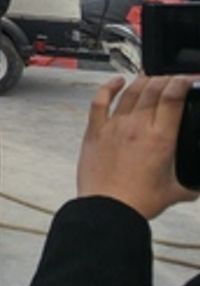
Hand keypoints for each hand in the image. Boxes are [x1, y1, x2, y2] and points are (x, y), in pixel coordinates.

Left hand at [78, 75, 199, 219]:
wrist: (108, 207)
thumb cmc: (138, 200)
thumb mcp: (177, 191)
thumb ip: (193, 183)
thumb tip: (199, 183)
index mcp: (161, 138)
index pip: (173, 98)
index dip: (182, 83)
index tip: (187, 80)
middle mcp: (137, 126)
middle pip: (153, 90)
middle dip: (166, 79)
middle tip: (172, 80)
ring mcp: (114, 126)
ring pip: (129, 92)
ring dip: (143, 81)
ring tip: (151, 78)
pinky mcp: (95, 131)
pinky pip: (100, 101)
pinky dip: (108, 88)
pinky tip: (116, 82)